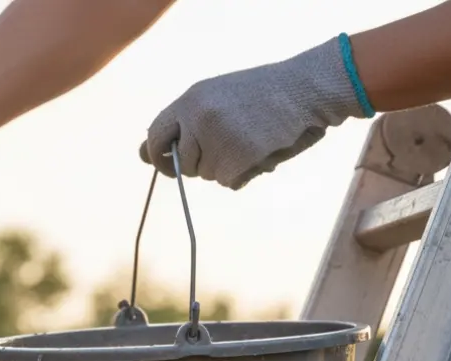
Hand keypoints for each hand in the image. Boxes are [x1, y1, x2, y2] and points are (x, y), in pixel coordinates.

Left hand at [141, 36, 369, 189]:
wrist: (305, 89)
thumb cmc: (264, 93)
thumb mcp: (217, 96)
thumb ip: (185, 122)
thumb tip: (145, 154)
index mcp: (190, 100)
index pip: (155, 135)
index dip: (157, 155)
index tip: (166, 164)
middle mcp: (198, 118)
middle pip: (182, 163)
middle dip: (198, 165)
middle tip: (223, 153)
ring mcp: (217, 138)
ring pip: (207, 174)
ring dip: (226, 167)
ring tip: (249, 142)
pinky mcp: (237, 157)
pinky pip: (228, 181)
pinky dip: (243, 174)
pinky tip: (259, 153)